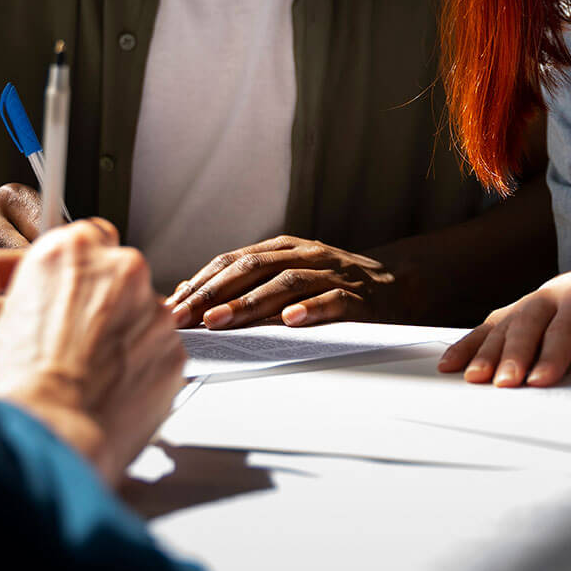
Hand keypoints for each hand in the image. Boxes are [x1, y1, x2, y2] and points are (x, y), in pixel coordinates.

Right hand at [0, 219, 183, 482]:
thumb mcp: (9, 320)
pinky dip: (145, 370)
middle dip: (109, 306)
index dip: (85, 273)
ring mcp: (153, 307)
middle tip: (82, 346)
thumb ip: (46, 296)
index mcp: (69, 251)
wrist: (47, 434)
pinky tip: (116, 394)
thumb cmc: (16, 388)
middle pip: (124, 276)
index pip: (91, 237)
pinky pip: (162, 353)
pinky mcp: (176, 347)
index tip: (80, 293)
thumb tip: (56, 306)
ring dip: (128, 339)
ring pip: (145, 316)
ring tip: (95, 378)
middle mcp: (118, 268)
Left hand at [164, 234, 404, 328]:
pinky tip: (289, 322)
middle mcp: (305, 255)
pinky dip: (310, 310)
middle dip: (213, 293)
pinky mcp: (358, 297)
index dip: (201, 282)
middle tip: (183, 318)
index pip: (232, 260)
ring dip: (249, 303)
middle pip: (252, 268)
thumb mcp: (290, 275)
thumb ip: (249, 283)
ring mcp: (332, 273)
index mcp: (284, 248)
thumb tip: (192, 296)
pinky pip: (332, 301)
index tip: (171, 306)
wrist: (398, 285)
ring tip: (221, 321)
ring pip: (285, 284)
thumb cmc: (333, 285)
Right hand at [436, 269, 570, 386]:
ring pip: (504, 325)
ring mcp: (526, 303)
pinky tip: (450, 365)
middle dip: (515, 354)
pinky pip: (485, 327)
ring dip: (486, 352)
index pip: (567, 324)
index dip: (553, 352)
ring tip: (475, 380)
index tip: (541, 381)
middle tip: (506, 385)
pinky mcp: (509, 314)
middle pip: (529, 323)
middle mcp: (549, 295)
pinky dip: (466, 345)